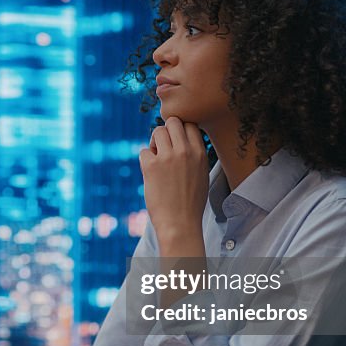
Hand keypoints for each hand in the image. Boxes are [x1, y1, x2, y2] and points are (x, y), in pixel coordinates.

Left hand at [139, 117, 209, 253]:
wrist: (180, 224)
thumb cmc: (191, 203)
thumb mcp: (202, 175)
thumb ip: (194, 155)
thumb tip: (181, 140)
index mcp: (200, 153)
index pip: (190, 124)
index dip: (180, 131)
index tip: (176, 144)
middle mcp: (185, 151)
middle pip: (172, 121)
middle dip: (166, 132)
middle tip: (163, 148)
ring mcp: (168, 157)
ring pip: (157, 131)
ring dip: (154, 143)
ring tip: (157, 160)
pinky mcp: (151, 166)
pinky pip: (143, 151)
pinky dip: (145, 161)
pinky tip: (150, 174)